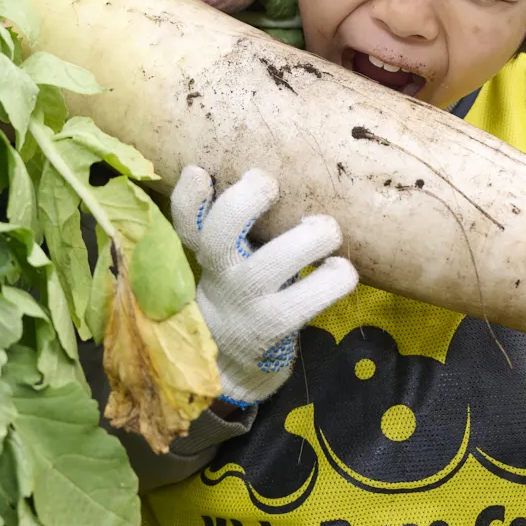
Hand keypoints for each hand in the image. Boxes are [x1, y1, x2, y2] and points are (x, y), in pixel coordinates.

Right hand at [171, 166, 357, 406]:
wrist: (237, 356)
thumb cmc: (243, 287)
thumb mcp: (228, 257)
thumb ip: (237, 223)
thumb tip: (271, 170)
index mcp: (207, 251)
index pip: (185, 221)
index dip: (188, 197)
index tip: (199, 171)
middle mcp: (222, 274)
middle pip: (218, 236)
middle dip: (245, 201)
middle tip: (269, 183)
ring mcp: (247, 302)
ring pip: (272, 264)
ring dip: (308, 238)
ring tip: (325, 227)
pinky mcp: (275, 325)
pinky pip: (310, 297)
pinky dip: (335, 277)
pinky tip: (341, 269)